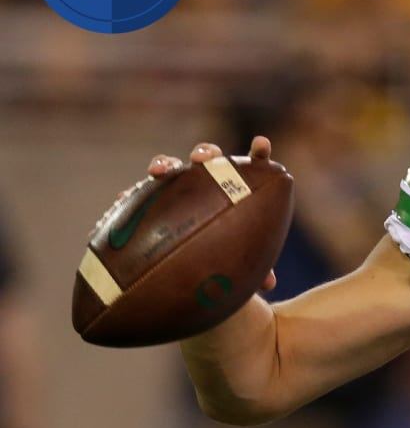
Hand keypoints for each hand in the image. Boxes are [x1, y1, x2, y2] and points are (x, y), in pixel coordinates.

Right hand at [148, 136, 278, 291]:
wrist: (195, 261)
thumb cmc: (230, 255)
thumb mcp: (244, 261)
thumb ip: (258, 267)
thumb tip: (269, 284)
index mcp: (239, 186)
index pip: (252, 164)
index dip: (258, 152)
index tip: (261, 144)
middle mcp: (208, 179)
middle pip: (208, 157)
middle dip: (205, 153)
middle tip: (203, 158)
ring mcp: (180, 185)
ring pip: (172, 167)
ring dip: (164, 164)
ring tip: (158, 171)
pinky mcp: (153, 198)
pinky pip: (141, 193)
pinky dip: (133, 194)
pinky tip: (121, 200)